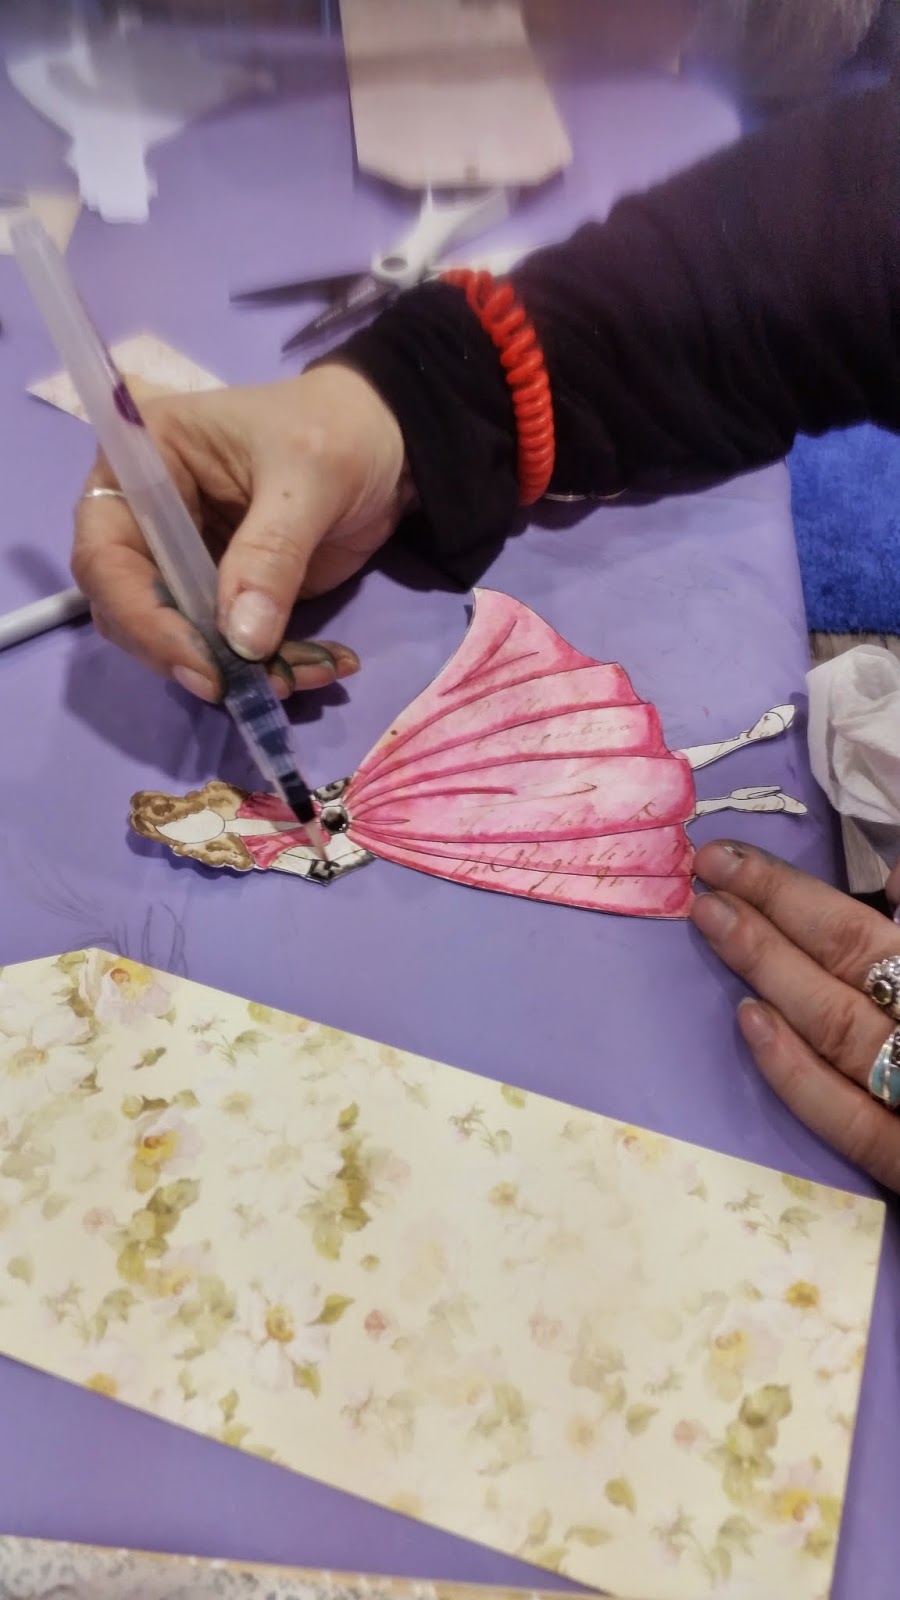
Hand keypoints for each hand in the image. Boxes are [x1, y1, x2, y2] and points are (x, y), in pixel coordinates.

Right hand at [71, 364, 410, 701]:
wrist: (388, 440)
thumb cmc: (338, 430)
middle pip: (131, 609)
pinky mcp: (228, 595)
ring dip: (240, 674)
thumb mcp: (310, 476)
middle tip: (252, 687)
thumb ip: (272, 553)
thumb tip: (243, 640)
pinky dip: (274, 668)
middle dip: (192, 656)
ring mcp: (187, 561)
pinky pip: (232, 649)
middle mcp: (149, 518)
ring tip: (305, 676)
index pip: (106, 553)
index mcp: (145, 462)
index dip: (141, 615)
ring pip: (183, 640)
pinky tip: (326, 666)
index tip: (201, 663)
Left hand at [690, 841, 899, 1189]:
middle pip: (854, 956)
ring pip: (840, 1025)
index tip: (741, 858)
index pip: (869, 930)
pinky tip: (751, 1021)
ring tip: (712, 917)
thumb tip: (896, 880)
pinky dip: (798, 1071)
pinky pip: (851, 1121)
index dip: (799, 890)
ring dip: (770, 965)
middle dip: (776, 905)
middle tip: (711, 865)